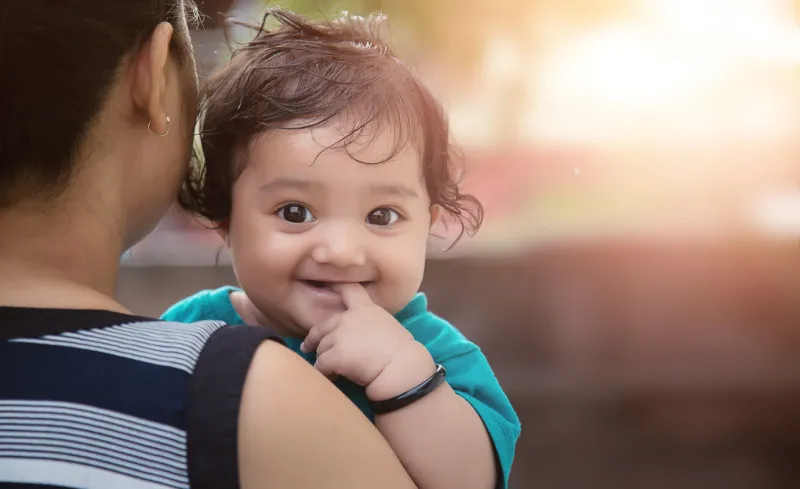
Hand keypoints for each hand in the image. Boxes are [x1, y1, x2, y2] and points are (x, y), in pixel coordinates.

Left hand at [300, 283, 434, 400]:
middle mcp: (349, 318)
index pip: (348, 290)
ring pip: (320, 348)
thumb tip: (358, 336)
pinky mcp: (335, 355)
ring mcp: (340, 335)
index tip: (324, 285)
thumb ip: (368, 324)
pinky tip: (334, 378)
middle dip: (314, 338)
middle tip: (308, 347)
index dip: (334, 287)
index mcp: (366, 309)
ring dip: (324, 359)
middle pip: (323, 326)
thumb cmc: (401, 351)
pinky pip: (320, 365)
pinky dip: (325, 373)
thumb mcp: (386, 325)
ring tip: (333, 371)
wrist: (402, 368)